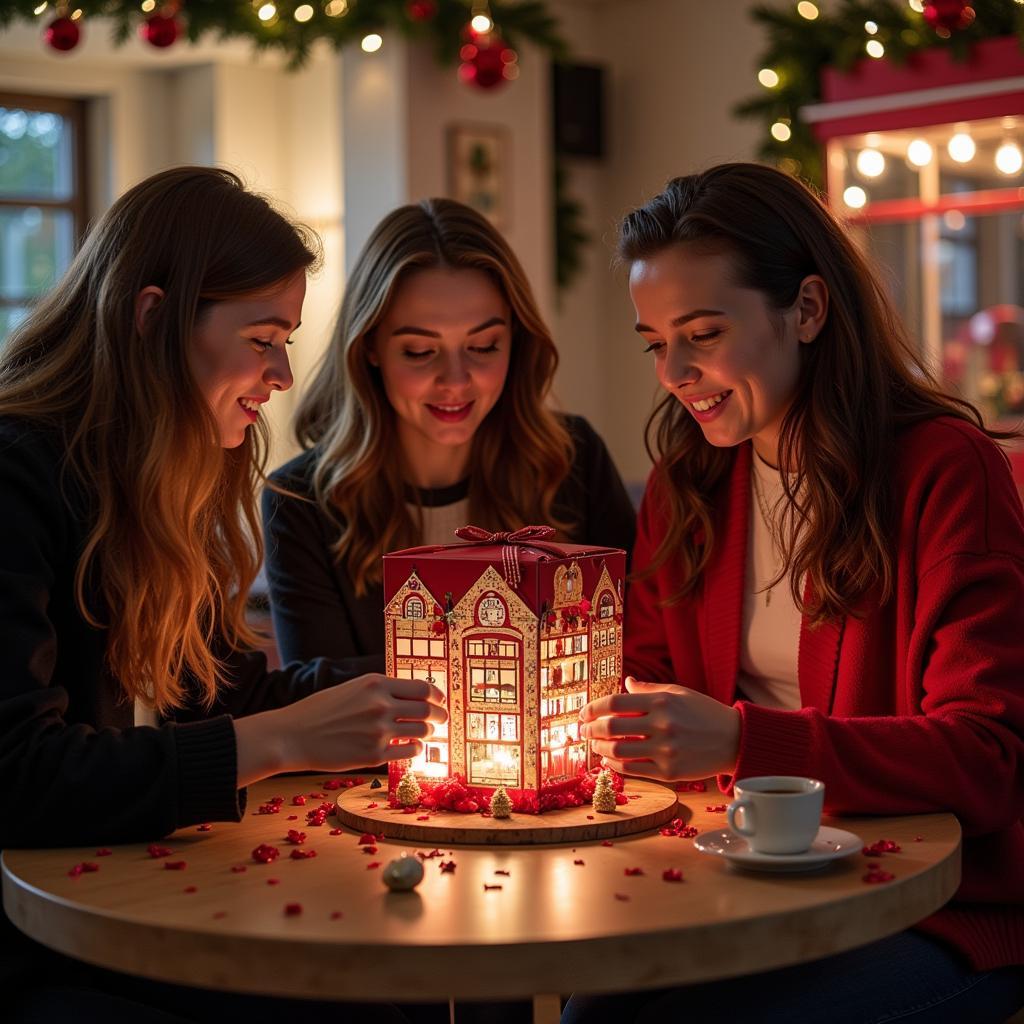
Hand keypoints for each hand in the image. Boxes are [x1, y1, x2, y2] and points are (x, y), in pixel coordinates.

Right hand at [234, 674, 447, 785]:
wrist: (292, 736)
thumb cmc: (320, 711)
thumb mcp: (352, 689)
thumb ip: (380, 691)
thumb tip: (411, 697)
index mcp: (375, 683)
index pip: (422, 687)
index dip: (436, 695)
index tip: (440, 700)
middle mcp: (381, 705)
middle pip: (427, 709)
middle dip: (440, 716)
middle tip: (441, 720)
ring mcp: (379, 731)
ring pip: (422, 731)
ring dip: (428, 734)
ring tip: (426, 735)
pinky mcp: (374, 755)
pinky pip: (409, 752)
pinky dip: (415, 750)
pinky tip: (411, 749)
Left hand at [578, 676, 739, 781]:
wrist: (734, 740)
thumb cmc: (704, 713)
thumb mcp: (679, 693)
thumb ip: (649, 690)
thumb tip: (627, 682)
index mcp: (662, 702)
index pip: (615, 703)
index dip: (593, 708)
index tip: (583, 713)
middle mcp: (662, 725)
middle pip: (611, 728)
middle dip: (590, 730)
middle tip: (583, 731)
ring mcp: (665, 751)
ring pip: (618, 751)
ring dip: (599, 748)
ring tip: (594, 745)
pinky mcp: (669, 772)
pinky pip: (632, 770)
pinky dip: (614, 765)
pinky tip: (608, 760)